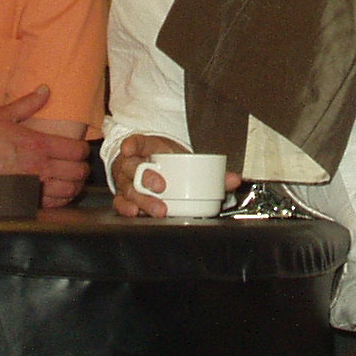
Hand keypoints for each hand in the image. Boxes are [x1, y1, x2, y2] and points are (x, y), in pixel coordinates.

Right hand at [0, 88, 90, 207]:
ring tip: (72, 179)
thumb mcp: (3, 116)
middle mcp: (40, 168)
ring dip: (75, 184)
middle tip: (78, 164)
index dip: (83, 149)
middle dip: (82, 167)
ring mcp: (34, 187)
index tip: (80, 148)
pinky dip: (62, 199)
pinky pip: (55, 204)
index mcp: (38, 145)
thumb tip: (45, 89)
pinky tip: (58, 192)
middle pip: (78, 171)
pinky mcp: (26, 201)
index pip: (77, 150)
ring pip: (70, 190)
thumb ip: (28, 103)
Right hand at [109, 134, 242, 217]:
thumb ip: (211, 170)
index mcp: (146, 148)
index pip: (137, 142)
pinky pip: (120, 203)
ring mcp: (126, 181)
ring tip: (158, 209)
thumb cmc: (169, 163)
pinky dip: (126, 208)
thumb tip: (235, 180)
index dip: (132, 145)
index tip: (129, 149)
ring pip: (128, 189)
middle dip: (146, 178)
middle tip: (161, 187)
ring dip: (143, 200)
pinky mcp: (124, 197)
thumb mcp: (186, 160)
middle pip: (133, 168)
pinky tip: (135, 213)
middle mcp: (132, 164)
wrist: (154, 168)